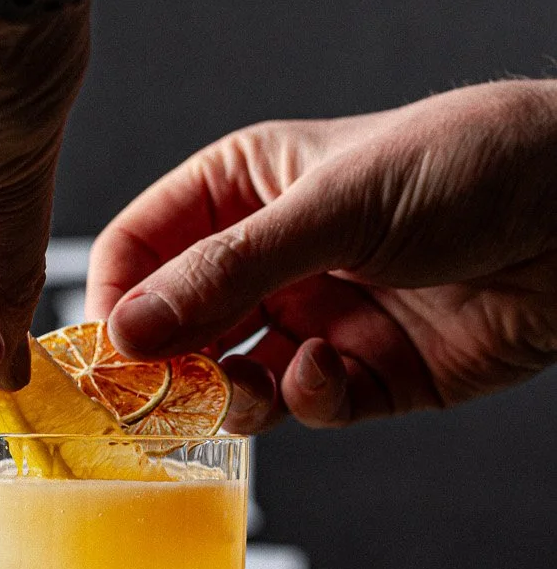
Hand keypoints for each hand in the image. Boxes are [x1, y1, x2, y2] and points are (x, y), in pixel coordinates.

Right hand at [86, 80, 556, 429]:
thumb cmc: (470, 163)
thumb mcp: (333, 207)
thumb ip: (226, 273)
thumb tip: (128, 328)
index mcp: (246, 188)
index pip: (141, 247)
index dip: (112, 300)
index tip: (99, 354)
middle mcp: (274, 255)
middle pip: (177, 323)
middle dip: (164, 363)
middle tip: (152, 398)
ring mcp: (320, 315)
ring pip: (235, 378)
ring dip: (231, 395)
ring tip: (242, 391)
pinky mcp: (370, 372)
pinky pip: (308, 405)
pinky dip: (307, 400)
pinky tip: (324, 373)